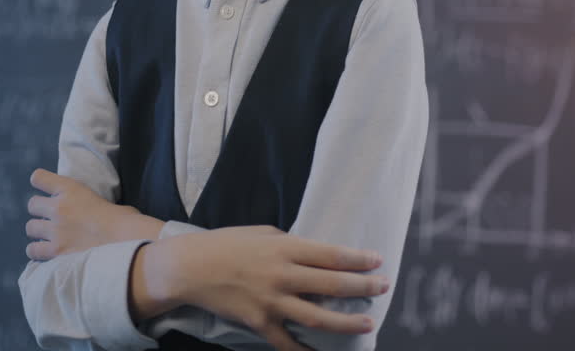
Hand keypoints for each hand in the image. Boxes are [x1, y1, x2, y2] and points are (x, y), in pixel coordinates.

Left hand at [25, 168, 159, 259]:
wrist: (126, 242)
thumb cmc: (125, 221)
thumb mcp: (108, 201)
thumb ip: (95, 205)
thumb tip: (98, 218)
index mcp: (72, 189)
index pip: (39, 178)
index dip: (40, 182)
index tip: (46, 189)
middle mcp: (59, 208)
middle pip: (32, 204)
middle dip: (40, 211)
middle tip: (53, 219)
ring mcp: (55, 230)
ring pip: (30, 227)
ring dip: (39, 232)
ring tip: (51, 237)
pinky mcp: (56, 252)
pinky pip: (33, 250)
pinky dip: (38, 252)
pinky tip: (48, 254)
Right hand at [133, 225, 388, 350]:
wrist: (191, 268)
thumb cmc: (227, 244)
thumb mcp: (262, 233)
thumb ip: (291, 244)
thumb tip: (317, 255)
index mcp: (284, 248)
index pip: (330, 254)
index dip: (358, 259)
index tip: (378, 261)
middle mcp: (282, 275)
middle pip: (332, 285)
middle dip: (363, 288)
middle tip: (383, 287)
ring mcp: (271, 302)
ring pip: (318, 318)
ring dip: (347, 322)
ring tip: (368, 323)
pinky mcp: (259, 323)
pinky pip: (288, 343)